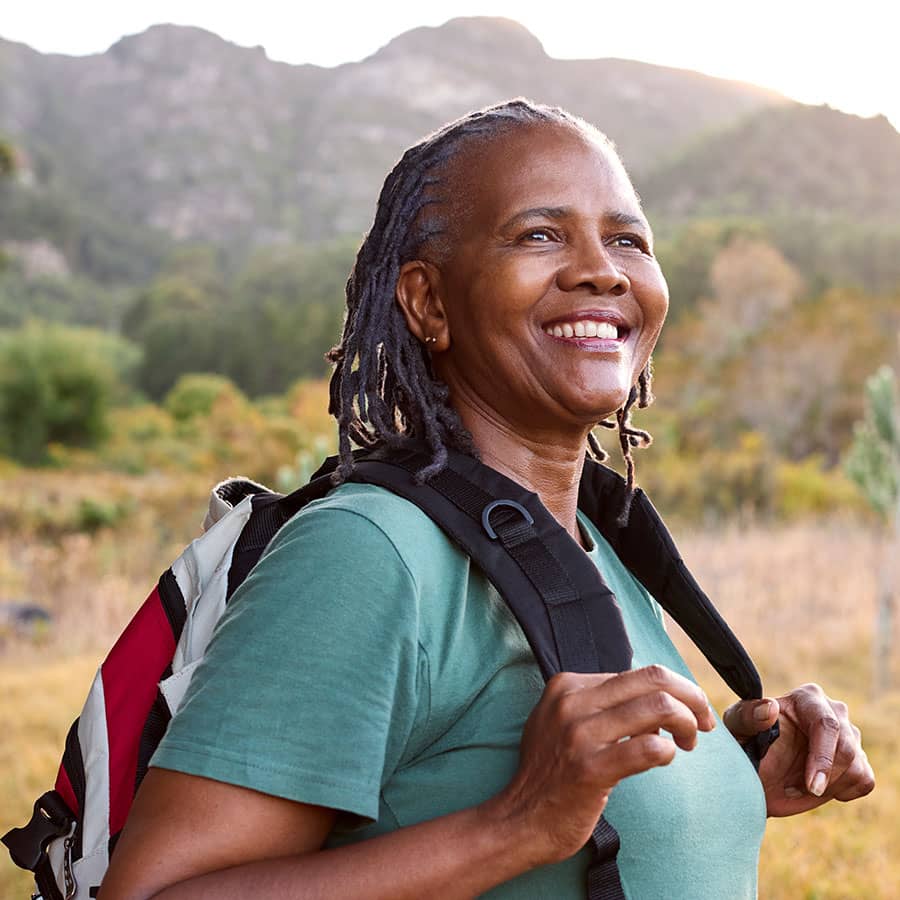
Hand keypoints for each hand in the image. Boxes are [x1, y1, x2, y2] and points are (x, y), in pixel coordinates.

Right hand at [487, 664, 715, 864]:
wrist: (520, 819)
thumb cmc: (550, 773)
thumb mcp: (560, 720)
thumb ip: (597, 703)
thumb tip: (652, 695)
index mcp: (566, 685)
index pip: (637, 672)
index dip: (673, 687)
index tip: (689, 708)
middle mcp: (571, 702)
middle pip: (652, 680)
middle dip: (691, 697)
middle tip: (703, 720)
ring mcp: (579, 734)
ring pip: (657, 707)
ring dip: (686, 723)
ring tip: (688, 743)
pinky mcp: (590, 769)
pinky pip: (648, 748)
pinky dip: (668, 751)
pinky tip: (665, 759)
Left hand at [723, 684, 874, 816]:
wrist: (756, 770)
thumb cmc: (744, 741)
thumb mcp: (737, 728)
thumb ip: (748, 715)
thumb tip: (771, 708)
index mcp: (807, 697)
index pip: (827, 724)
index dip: (822, 758)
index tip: (812, 786)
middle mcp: (833, 711)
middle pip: (847, 749)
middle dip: (824, 778)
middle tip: (796, 789)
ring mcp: (849, 735)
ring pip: (856, 767)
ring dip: (827, 786)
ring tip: (797, 784)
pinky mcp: (857, 759)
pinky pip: (865, 780)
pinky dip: (842, 791)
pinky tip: (817, 786)